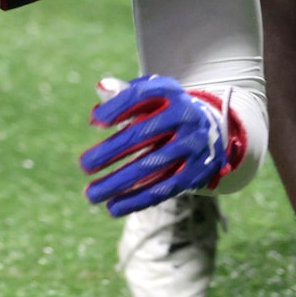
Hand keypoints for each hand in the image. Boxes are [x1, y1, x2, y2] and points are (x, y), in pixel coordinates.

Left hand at [81, 73, 239, 215]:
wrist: (211, 127)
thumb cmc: (163, 109)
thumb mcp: (147, 95)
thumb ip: (122, 93)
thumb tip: (101, 89)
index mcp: (169, 92)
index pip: (139, 96)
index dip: (117, 108)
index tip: (94, 122)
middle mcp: (185, 115)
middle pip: (142, 134)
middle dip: (110, 151)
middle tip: (84, 166)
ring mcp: (194, 145)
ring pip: (152, 166)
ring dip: (119, 182)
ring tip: (91, 195)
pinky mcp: (197, 172)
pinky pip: (165, 188)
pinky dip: (137, 199)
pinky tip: (113, 207)